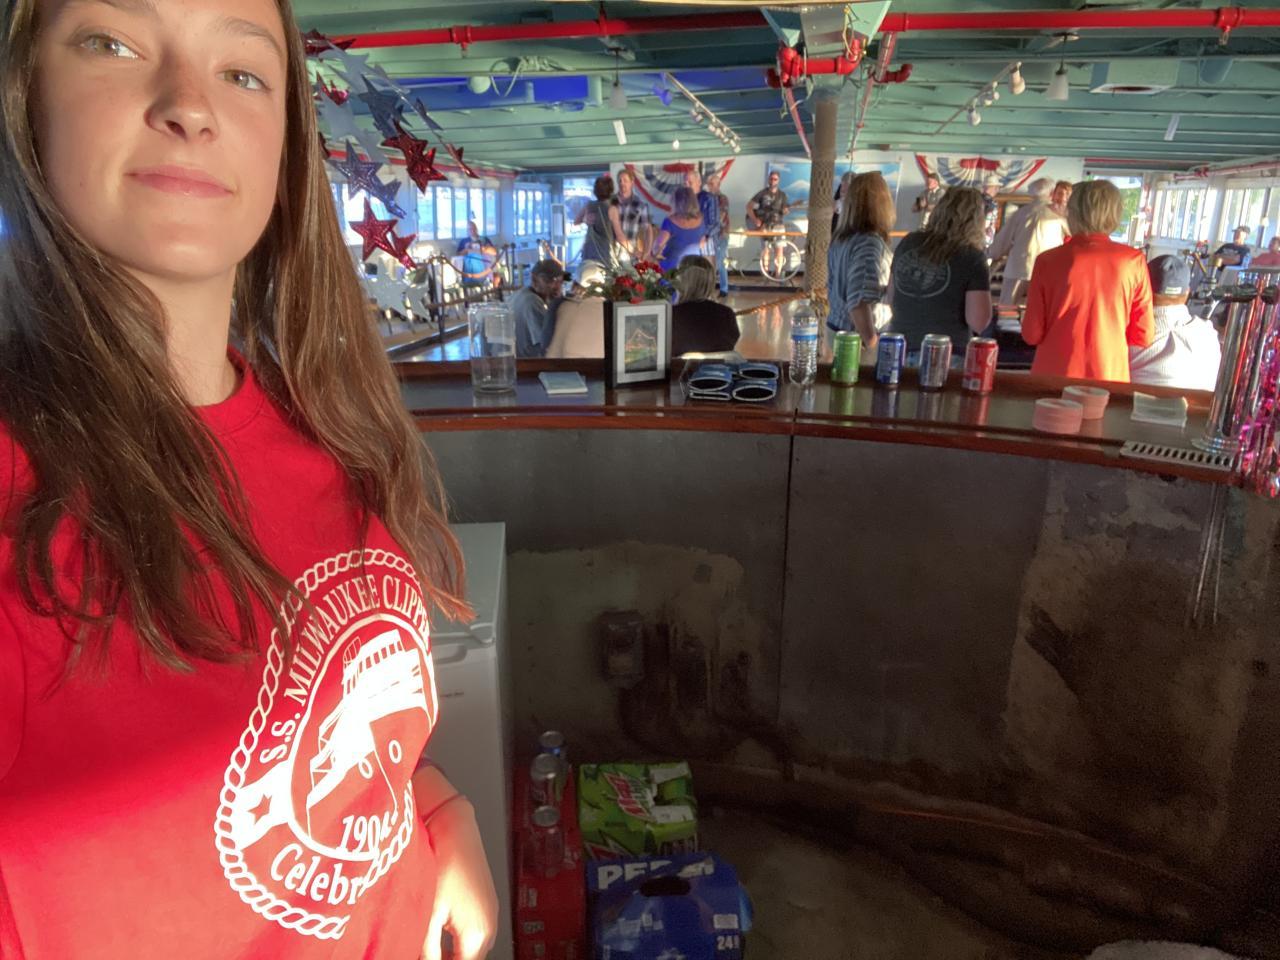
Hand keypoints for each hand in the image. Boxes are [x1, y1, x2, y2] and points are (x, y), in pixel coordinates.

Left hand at [421, 798, 497, 959]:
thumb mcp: (429, 914)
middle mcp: (489, 926)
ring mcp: (490, 913)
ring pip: (472, 948)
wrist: (455, 828)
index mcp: (478, 933)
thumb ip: (428, 949)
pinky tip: (440, 932)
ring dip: (454, 953)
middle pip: (469, 959)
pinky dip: (458, 939)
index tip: (428, 959)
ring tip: (432, 948)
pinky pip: (474, 932)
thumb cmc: (444, 863)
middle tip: (426, 953)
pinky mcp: (485, 903)